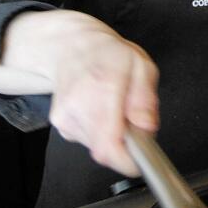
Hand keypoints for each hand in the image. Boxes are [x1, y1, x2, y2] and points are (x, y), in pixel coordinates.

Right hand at [1, 11, 158, 175]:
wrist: (72, 46)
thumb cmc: (109, 54)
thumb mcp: (141, 66)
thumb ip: (145, 98)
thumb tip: (146, 127)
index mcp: (102, 88)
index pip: (108, 145)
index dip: (127, 160)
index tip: (141, 157)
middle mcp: (78, 106)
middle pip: (106, 150)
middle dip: (126, 142)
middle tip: (132, 117)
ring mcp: (65, 118)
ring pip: (99, 147)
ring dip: (113, 135)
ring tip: (114, 107)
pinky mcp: (61, 125)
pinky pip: (89, 140)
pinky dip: (101, 131)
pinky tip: (100, 109)